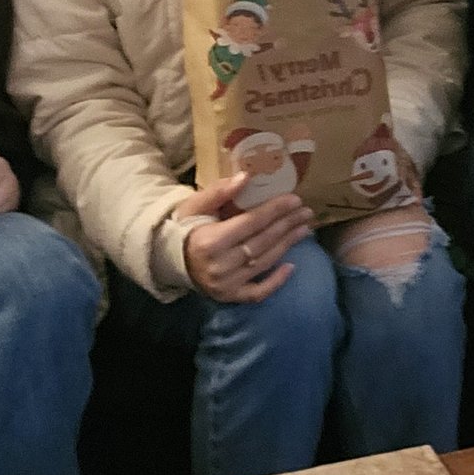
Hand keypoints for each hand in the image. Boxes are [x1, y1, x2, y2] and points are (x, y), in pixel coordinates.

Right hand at [174, 176, 311, 302]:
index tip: (295, 200)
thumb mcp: (194, 205)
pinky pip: (257, 292)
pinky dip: (275, 281)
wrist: (167, 259)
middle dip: (287, 225)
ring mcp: (226, 284)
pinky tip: (292, 266)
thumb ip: (219, 191)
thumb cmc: (184, 227)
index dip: (275, 211)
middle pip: (262, 242)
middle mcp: (220, 265)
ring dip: (287, 245)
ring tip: (304, 229)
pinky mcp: (228, 297)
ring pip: (263, 263)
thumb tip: (246, 177)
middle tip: (306, 212)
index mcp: (211, 241)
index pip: (251, 223)